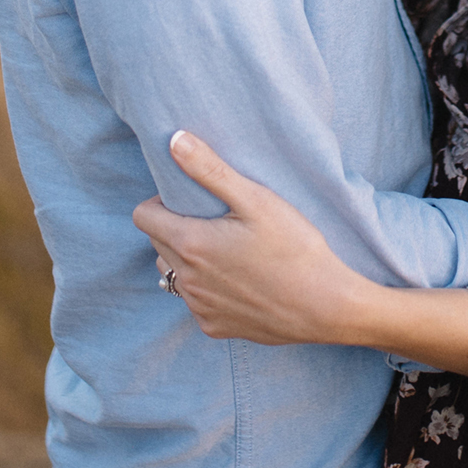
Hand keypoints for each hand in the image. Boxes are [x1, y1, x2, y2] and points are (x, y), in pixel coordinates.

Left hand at [133, 132, 369, 345]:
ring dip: (188, 258)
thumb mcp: (256, 200)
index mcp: (190, 244)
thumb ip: (210, 170)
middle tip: (216, 220)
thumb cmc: (294, 247)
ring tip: (227, 249)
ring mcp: (198, 307)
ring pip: (173, 274)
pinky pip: (195, 301)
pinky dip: (207, 287)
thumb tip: (174, 141)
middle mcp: (186, 280)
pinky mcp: (213, 327)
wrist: (325, 305)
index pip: (142, 217)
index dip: (161, 202)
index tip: (193, 199)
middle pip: (157, 244)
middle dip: (176, 227)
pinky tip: (240, 279)